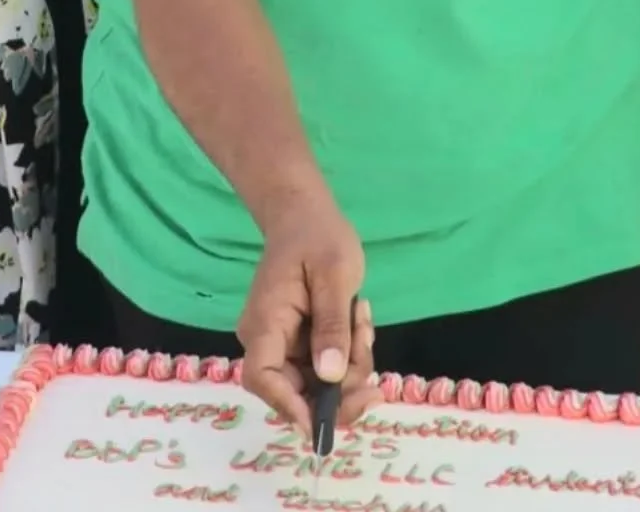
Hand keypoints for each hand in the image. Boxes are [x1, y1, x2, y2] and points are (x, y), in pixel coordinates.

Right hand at [238, 191, 375, 439]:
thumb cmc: (317, 236)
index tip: (324, 426)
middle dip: (339, 391)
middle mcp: (267, 340)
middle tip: (376, 383)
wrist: (305, 214)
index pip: (263, 378)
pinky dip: (348, 355)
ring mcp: (282, 344)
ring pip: (316, 384)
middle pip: (295, 392)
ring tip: (362, 318)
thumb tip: (330, 376)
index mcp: (265, 322)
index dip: (290, 407)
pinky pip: (325, 368)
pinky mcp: (299, 343)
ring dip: (350, 366)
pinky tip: (357, 318)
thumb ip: (332, 326)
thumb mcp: (334, 276)